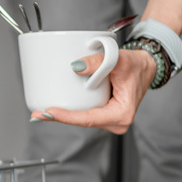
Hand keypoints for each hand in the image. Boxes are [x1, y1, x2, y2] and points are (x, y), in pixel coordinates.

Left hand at [29, 49, 155, 133]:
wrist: (146, 66)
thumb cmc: (136, 65)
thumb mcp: (119, 60)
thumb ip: (98, 62)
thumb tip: (76, 67)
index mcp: (121, 114)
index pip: (89, 119)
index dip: (67, 117)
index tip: (49, 112)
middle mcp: (115, 121)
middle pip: (81, 122)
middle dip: (58, 119)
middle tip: (35, 115)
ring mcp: (109, 119)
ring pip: (81, 120)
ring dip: (62, 116)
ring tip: (39, 113)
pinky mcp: (104, 114)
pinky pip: (84, 115)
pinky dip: (69, 111)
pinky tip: (53, 110)